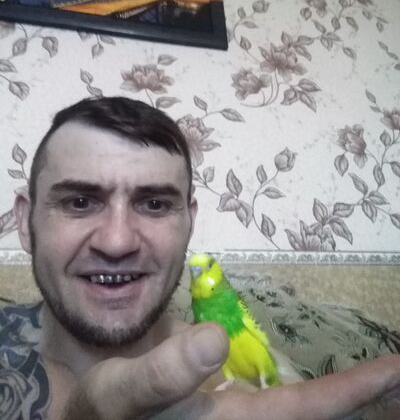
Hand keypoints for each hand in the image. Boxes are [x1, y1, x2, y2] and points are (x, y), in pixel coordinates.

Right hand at [63, 323, 399, 419]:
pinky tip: (326, 386)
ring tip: (385, 381)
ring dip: (347, 397)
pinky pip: (287, 402)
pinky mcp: (232, 409)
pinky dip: (317, 393)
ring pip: (306, 409)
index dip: (353, 391)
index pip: (305, 409)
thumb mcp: (122, 393)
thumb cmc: (107, 413)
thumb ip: (162, 372)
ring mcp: (243, 418)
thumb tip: (212, 340)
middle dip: (365, 399)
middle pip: (319, 415)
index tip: (397, 369)